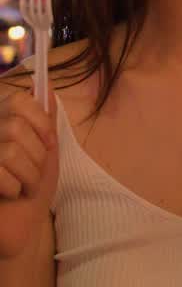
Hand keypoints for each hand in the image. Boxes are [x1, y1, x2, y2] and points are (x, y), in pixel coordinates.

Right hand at [0, 88, 58, 257]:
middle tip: (33, 171)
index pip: (18, 99)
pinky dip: (14, 187)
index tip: (49, 142)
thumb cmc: (34, 186)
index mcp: (1, 122)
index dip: (40, 121)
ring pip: (10, 151)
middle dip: (36, 154)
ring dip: (28, 174)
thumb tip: (45, 84)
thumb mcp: (46, 150)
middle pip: (15, 127)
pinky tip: (11, 194)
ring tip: (25, 185)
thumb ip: (44, 119)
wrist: (23, 225)